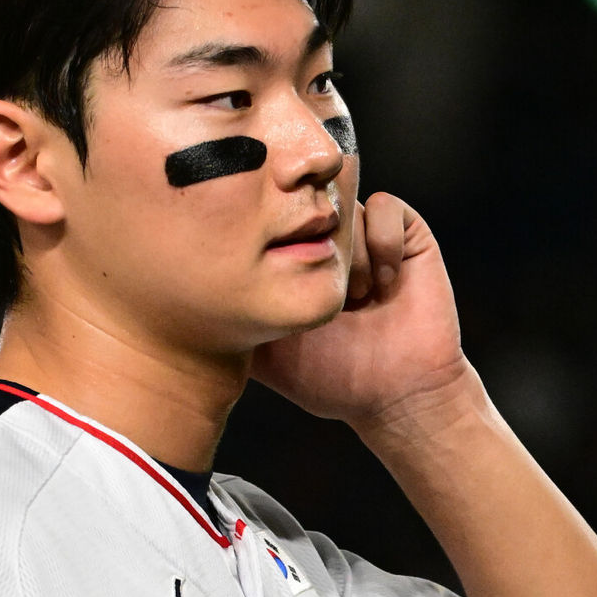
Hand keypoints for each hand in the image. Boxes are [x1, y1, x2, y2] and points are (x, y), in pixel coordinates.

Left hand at [252, 192, 468, 427]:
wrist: (399, 395)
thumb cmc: (335, 380)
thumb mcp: (267, 354)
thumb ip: (234, 321)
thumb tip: (191, 296)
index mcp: (294, 262)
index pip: (272, 220)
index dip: (270, 236)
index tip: (275, 271)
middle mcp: (327, 243)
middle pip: (304, 202)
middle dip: (310, 241)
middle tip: (320, 283)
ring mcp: (364, 235)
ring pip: (342, 202)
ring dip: (349, 251)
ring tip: (357, 296)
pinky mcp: (405, 234)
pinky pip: (384, 206)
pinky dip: (382, 243)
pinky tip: (383, 284)